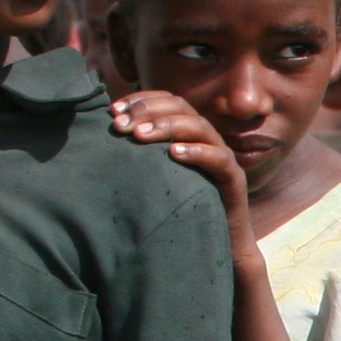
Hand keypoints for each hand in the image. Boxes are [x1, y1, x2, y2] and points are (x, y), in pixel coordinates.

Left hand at [110, 90, 253, 261]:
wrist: (215, 241)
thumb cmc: (179, 205)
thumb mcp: (154, 172)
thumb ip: (140, 151)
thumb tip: (106, 134)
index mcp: (187, 132)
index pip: (167, 100)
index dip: (140, 99)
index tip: (113, 111)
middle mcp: (206, 139)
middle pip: (181, 107)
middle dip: (148, 111)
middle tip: (122, 125)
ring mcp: (221, 157)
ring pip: (199, 126)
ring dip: (168, 126)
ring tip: (140, 135)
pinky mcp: (233, 178)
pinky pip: (219, 158)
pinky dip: (197, 152)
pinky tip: (174, 153)